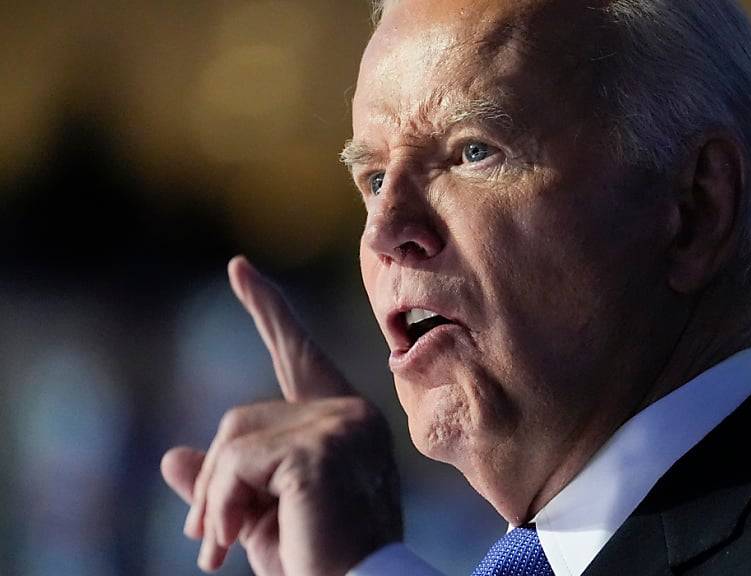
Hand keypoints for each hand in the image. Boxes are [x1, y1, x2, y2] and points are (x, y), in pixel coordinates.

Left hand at [161, 256, 401, 574]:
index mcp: (347, 422)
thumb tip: (173, 455)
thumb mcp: (258, 518)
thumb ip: (224, 482)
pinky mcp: (319, 450)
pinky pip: (237, 462)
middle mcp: (352, 414)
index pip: (299, 355)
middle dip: (215, 478)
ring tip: (220, 548)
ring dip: (214, 498)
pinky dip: (220, 505)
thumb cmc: (315, 564)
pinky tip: (232, 542)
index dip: (268, 310)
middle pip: (243, 416)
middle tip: (205, 541)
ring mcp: (340, 427)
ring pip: (235, 436)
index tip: (239, 269)